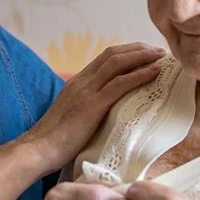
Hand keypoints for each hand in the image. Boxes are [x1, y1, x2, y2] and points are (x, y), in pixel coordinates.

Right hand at [23, 43, 165, 171]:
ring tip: (162, 55)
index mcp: (77, 83)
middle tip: (159, 50)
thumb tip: (104, 116)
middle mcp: (81, 81)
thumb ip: (86, 111)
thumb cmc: (53, 143)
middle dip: (138, 49)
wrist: (37, 150)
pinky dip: (140, 75)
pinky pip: (120, 84)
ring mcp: (86, 91)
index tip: (145, 53)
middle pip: (113, 54)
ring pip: (117, 63)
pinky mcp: (92, 105)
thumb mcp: (71, 119)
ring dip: (142, 56)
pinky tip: (155, 72)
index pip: (104, 58)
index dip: (127, 53)